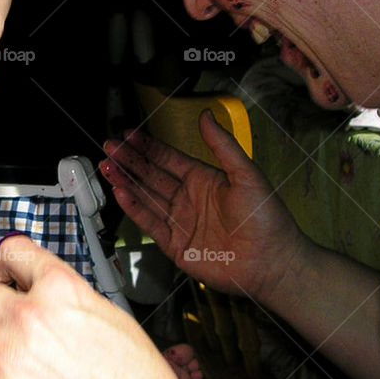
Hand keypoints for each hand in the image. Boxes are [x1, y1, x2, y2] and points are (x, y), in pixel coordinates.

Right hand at [101, 111, 304, 302]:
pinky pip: (150, 223)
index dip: (147, 146)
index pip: (168, 158)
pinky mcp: (175, 245)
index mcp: (204, 179)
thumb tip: (207, 115)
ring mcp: (180, 222)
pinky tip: (121, 193)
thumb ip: (222, 145)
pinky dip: (134, 208)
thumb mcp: (247, 174)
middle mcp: (189, 199)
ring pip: (146, 197)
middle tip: (110, 147)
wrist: (272, 263)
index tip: (129, 135)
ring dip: (126, 182)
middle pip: (151, 176)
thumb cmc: (267, 220)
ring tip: (107, 167)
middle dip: (129, 161)